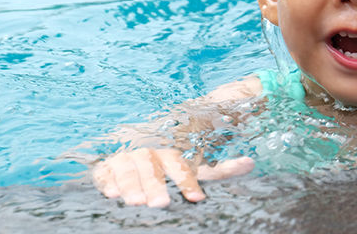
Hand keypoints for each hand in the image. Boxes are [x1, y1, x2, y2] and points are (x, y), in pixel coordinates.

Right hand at [92, 148, 254, 206]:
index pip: (180, 164)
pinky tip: (112, 194)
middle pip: (152, 167)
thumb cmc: (170, 168)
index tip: (196, 199)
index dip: (188, 181)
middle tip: (161, 204)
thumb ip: (220, 169)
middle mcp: (148, 153)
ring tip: (136, 203)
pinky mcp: (105, 167)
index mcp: (170, 153)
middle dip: (156, 185)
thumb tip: (250, 163)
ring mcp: (126, 158)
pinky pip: (105, 173)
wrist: (133, 153)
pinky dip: (108, 182)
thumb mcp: (195, 168)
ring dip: (132, 185)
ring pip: (129, 168)